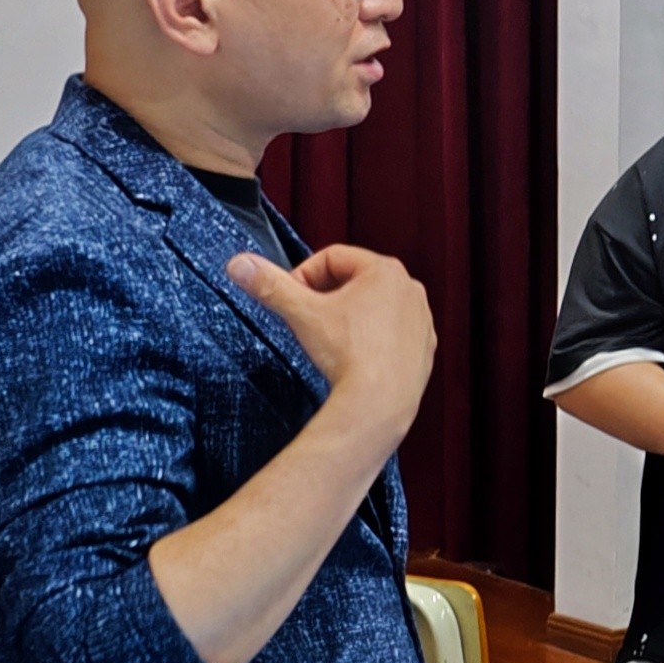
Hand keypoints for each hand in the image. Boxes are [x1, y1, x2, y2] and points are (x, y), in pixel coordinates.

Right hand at [231, 247, 435, 439]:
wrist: (378, 405)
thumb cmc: (346, 355)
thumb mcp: (301, 313)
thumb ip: (269, 285)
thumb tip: (238, 264)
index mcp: (385, 270)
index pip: (331, 257)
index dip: (303, 276)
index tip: (291, 299)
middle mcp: (410, 289)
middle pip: (354, 281)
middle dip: (326, 296)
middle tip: (309, 322)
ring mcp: (422, 319)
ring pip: (373, 307)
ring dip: (349, 318)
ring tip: (333, 343)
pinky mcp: (425, 347)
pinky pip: (391, 333)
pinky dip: (372, 340)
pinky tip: (356, 358)